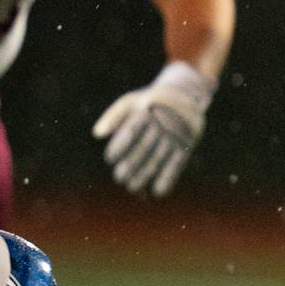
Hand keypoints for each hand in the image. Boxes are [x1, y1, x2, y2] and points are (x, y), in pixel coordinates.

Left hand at [93, 63, 213, 195]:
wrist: (186, 94)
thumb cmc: (151, 102)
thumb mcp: (132, 101)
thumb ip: (113, 117)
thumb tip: (97, 134)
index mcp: (146, 109)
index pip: (131, 131)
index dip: (119, 146)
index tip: (110, 160)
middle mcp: (162, 121)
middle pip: (144, 147)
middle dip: (131, 165)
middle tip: (120, 178)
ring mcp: (176, 134)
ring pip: (159, 158)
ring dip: (145, 176)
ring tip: (133, 188)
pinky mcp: (187, 145)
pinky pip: (177, 164)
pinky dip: (168, 179)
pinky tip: (157, 192)